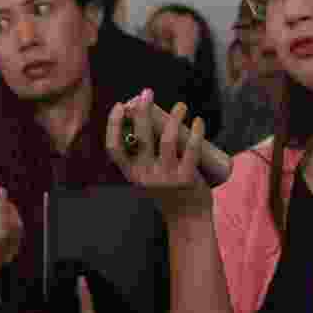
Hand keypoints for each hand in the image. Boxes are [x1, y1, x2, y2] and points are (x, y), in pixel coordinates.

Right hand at [106, 88, 212, 221]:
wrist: (187, 220)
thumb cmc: (168, 193)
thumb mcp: (148, 178)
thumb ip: (144, 156)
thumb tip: (147, 120)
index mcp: (131, 174)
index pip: (114, 148)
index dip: (113, 124)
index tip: (119, 105)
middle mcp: (145, 176)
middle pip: (140, 136)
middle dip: (142, 110)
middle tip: (147, 92)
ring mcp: (166, 177)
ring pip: (167, 139)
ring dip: (174, 117)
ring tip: (181, 105)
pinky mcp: (186, 179)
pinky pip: (191, 150)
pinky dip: (196, 132)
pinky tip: (198, 121)